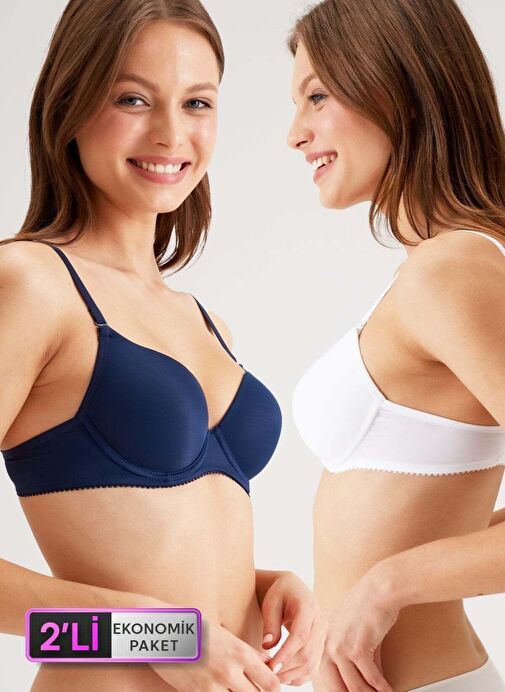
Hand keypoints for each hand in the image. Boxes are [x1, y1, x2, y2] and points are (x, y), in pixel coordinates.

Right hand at [149, 619, 280, 690]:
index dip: (274, 688)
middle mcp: (230, 671)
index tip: (270, 688)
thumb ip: (247, 653)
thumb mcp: (226, 635)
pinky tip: (216, 688)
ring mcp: (214, 685)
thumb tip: (267, 665)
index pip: (271, 682)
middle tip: (251, 687)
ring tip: (231, 685)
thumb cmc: (197, 630)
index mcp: (241, 653)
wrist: (164, 633)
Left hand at [260, 571, 325, 686]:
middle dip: (286, 668)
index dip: (286, 654)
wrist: (293, 588)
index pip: (300, 636)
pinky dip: (299, 677)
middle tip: (267, 674)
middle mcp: (320, 623)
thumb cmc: (280, 593)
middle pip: (307, 654)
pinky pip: (313, 667)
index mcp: (308, 608)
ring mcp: (322, 636)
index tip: (271, 667)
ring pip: (311, 664)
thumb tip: (267, 646)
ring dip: (291, 675)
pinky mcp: (320, 645)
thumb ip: (270, 623)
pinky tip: (284, 676)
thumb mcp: (271, 602)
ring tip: (272, 677)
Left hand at [320, 568, 397, 690]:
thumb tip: (368, 684)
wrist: (378, 590)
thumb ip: (356, 660)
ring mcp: (340, 649)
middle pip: (339, 688)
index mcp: (323, 643)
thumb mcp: (354, 634)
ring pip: (356, 687)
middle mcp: (328, 647)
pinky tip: (389, 691)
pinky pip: (372, 678)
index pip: (327, 679)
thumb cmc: (368, 608)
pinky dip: (383, 688)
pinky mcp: (357, 649)